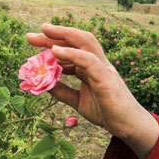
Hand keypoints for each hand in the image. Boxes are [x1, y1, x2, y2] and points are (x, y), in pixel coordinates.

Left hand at [26, 23, 158, 158]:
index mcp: (90, 67)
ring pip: (85, 42)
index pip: (70, 49)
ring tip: (44, 32)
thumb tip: (44, 84)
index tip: (32, 42)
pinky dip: (72, 54)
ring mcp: (103, 68)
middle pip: (76, 40)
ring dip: (63, 35)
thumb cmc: (107, 112)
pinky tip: (56, 51)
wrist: (128, 126)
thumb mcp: (78, 101)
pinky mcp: (106, 78)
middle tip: (30, 35)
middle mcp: (97, 63)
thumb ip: (63, 92)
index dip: (51, 44)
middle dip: (53, 35)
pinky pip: (89, 61)